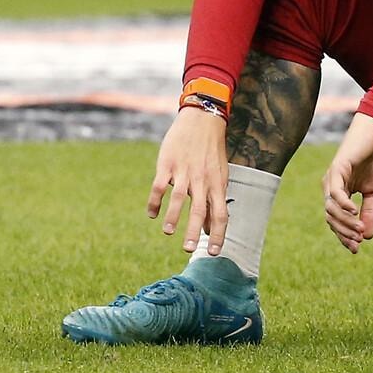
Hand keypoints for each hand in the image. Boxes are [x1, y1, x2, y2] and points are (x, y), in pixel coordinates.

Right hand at [147, 107, 229, 253]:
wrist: (202, 120)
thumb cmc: (212, 152)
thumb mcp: (219, 176)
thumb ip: (214, 201)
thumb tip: (211, 229)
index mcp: (217, 184)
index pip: (221, 215)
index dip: (219, 235)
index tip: (215, 253)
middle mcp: (202, 180)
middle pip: (200, 210)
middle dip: (194, 231)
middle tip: (188, 249)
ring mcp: (184, 171)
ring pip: (179, 198)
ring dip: (172, 216)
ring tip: (168, 232)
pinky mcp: (168, 164)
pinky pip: (159, 186)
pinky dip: (155, 201)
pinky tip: (152, 214)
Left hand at [322, 113, 372, 253]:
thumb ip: (369, 212)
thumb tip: (368, 236)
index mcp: (338, 194)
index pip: (335, 221)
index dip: (344, 236)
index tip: (356, 249)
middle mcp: (331, 188)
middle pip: (330, 218)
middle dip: (344, 233)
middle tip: (358, 242)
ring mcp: (332, 179)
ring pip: (330, 208)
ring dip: (345, 222)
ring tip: (360, 229)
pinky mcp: (337, 169)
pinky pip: (335, 192)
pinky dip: (343, 204)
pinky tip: (354, 212)